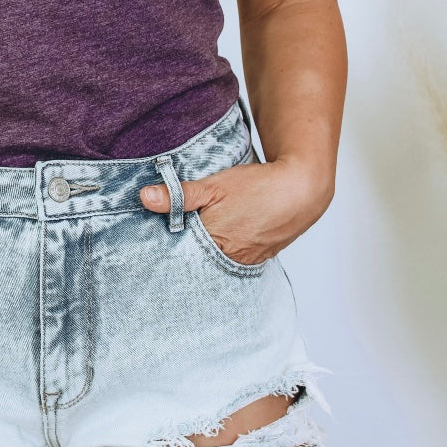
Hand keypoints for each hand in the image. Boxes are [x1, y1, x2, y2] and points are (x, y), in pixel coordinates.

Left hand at [139, 157, 331, 265]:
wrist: (301, 190)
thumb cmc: (257, 186)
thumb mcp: (213, 185)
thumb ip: (179, 195)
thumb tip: (145, 197)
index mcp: (213, 243)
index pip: (178, 254)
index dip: (165, 246)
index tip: (152, 241)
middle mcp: (229, 258)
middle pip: (196, 260)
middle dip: (183, 251)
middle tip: (171, 239)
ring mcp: (246, 260)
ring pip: (214, 260)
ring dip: (204, 251)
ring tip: (195, 238)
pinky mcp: (259, 257)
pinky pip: (233, 259)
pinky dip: (222, 251)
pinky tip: (220, 238)